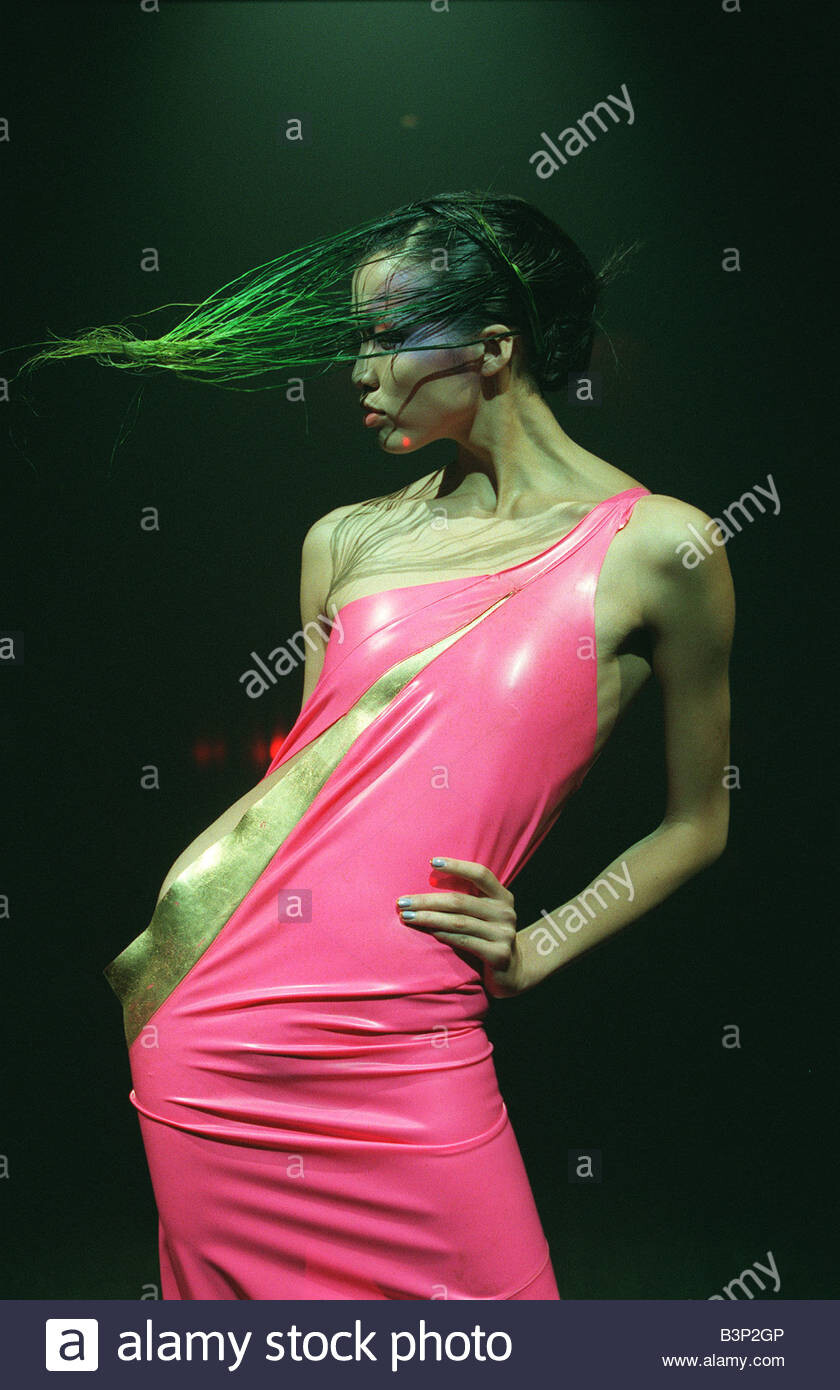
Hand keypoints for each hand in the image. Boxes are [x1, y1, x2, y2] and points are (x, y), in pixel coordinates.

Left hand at [395, 856, 528, 997]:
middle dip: (427, 900)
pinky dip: (443, 935)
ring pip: (458, 922)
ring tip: (406, 917)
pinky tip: (427, 931)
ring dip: (428, 918)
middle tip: (402, 902)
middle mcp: (506, 913)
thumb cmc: (487, 935)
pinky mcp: (499, 955)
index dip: (457, 866)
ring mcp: (504, 934)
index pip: (480, 874)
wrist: (511, 970)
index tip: (432, 862)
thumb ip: (467, 897)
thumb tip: (431, 878)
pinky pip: (464, 942)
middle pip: (460, 901)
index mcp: (503, 896)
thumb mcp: (483, 912)